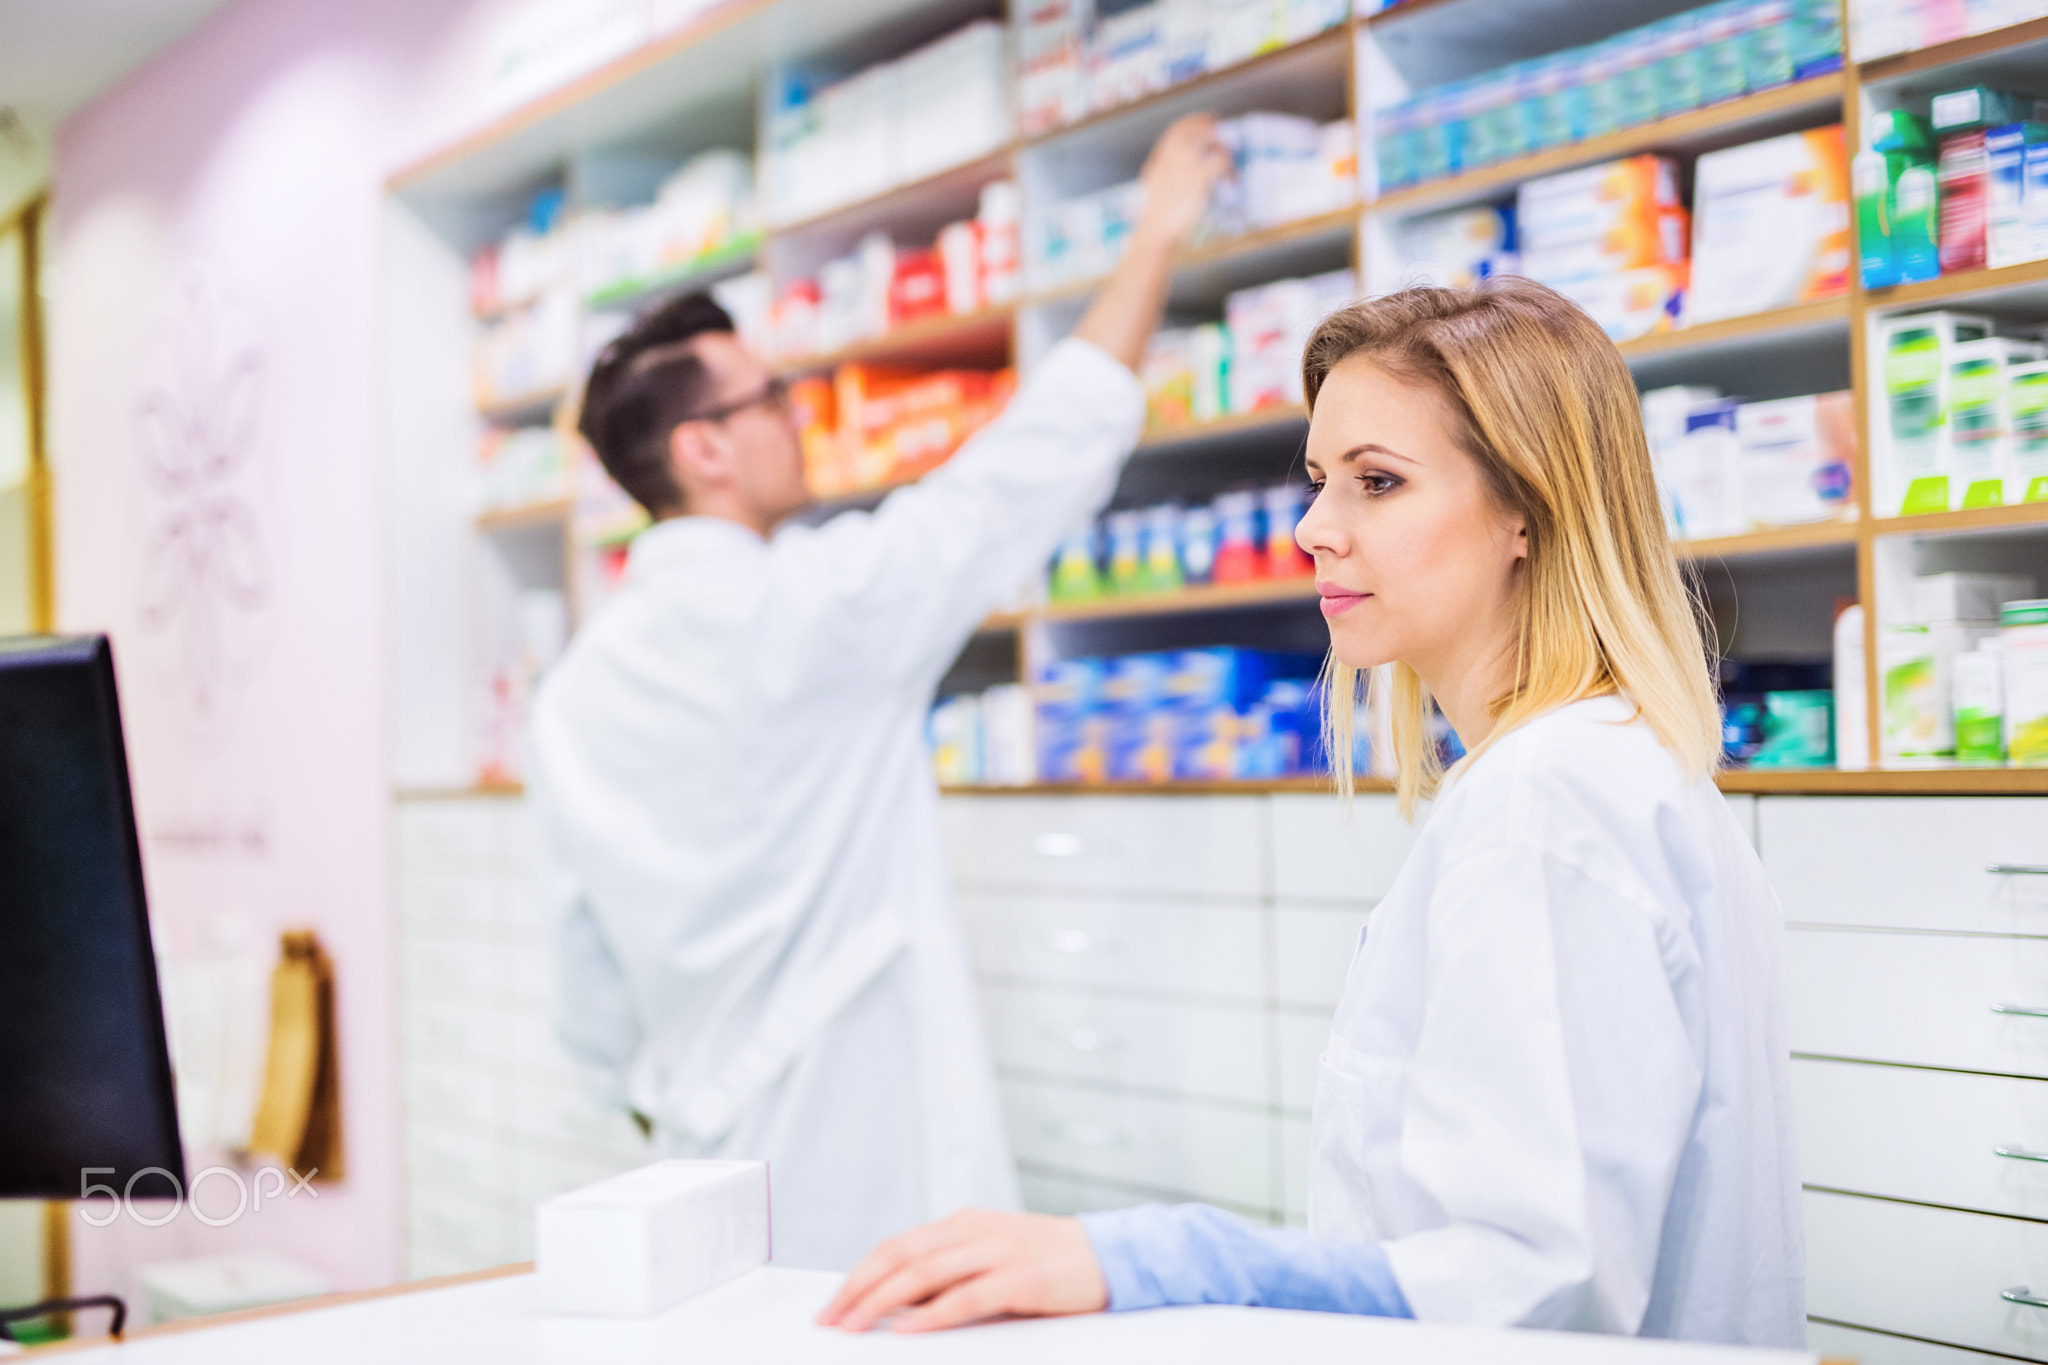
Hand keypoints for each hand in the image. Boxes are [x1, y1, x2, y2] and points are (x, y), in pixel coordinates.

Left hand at [816, 1208, 1108, 1332]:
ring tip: (856, 1324)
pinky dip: (932, 1313)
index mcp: (964, 1223)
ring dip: (882, 1301)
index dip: (859, 1274)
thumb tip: (897, 1303)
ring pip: (924, 1273)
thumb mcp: (992, 1257)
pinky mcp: (1022, 1278)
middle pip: (900, 1256)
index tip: (833, 1303)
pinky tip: (909, 1327)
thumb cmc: (1049, 1262)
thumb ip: (950, 1272)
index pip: (897, 1245)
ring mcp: (999, 1251)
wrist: (1111, 1254)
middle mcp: (975, 1230)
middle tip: (832, 1318)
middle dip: (858, 1288)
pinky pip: (966, 1296)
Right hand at [1133, 113, 1231, 247]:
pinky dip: (1229, 169)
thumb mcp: (1156, 186)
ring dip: (1222, 146)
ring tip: (1229, 159)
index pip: (1176, 130)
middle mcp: (1172, 157)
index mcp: (1160, 158)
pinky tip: (1231, 180)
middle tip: (1223, 130)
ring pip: (1209, 139)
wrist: (1156, 229)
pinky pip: (1220, 161)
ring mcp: (1185, 166)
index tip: (1205, 119)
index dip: (1192, 121)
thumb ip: (1166, 170)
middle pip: (1194, 129)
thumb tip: (1176, 166)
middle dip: (1210, 126)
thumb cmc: (1157, 214)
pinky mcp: (1198, 178)